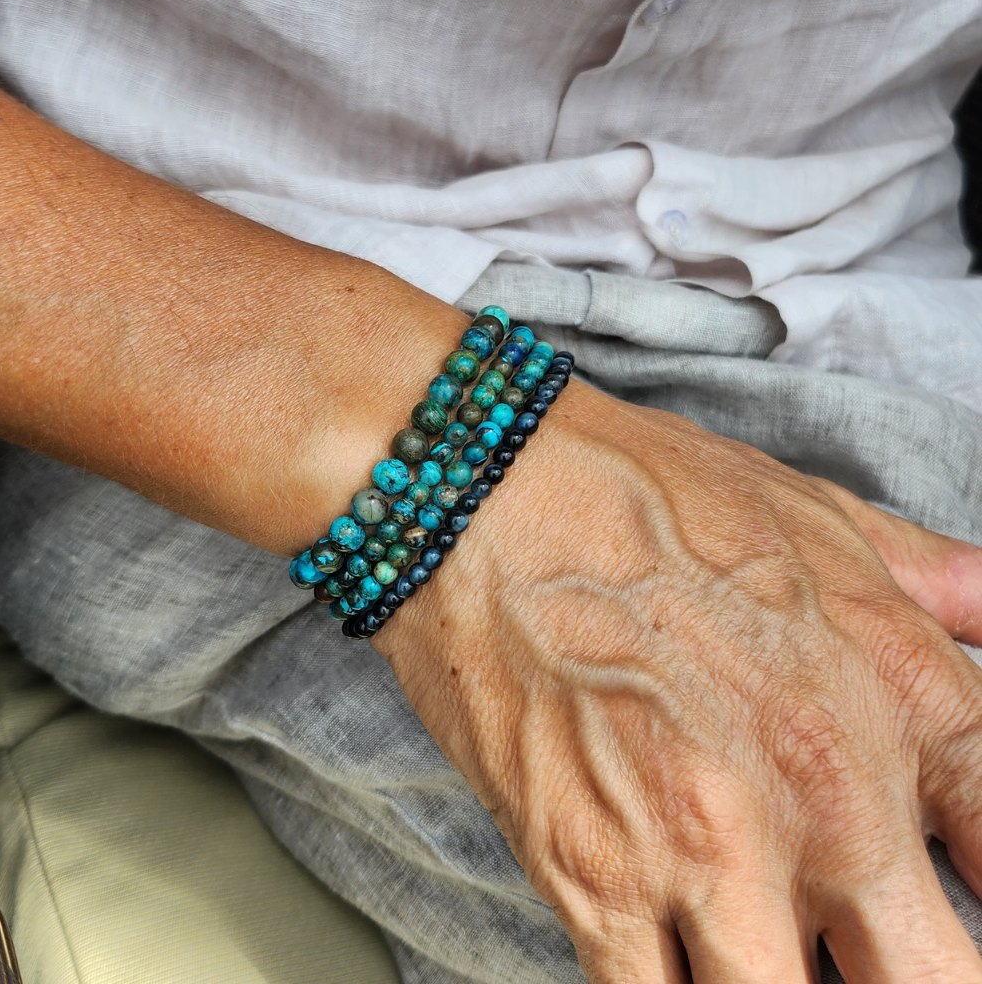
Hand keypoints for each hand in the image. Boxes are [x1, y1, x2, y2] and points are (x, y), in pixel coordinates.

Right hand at [375, 379, 981, 982]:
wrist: (488, 493)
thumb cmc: (646, 491)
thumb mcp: (817, 512)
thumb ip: (932, 579)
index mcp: (902, 696)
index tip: (945, 898)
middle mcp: (830, 793)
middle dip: (910, 976)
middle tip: (853, 947)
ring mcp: (712, 850)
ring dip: (781, 983)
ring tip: (753, 944)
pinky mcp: (596, 881)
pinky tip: (673, 951)